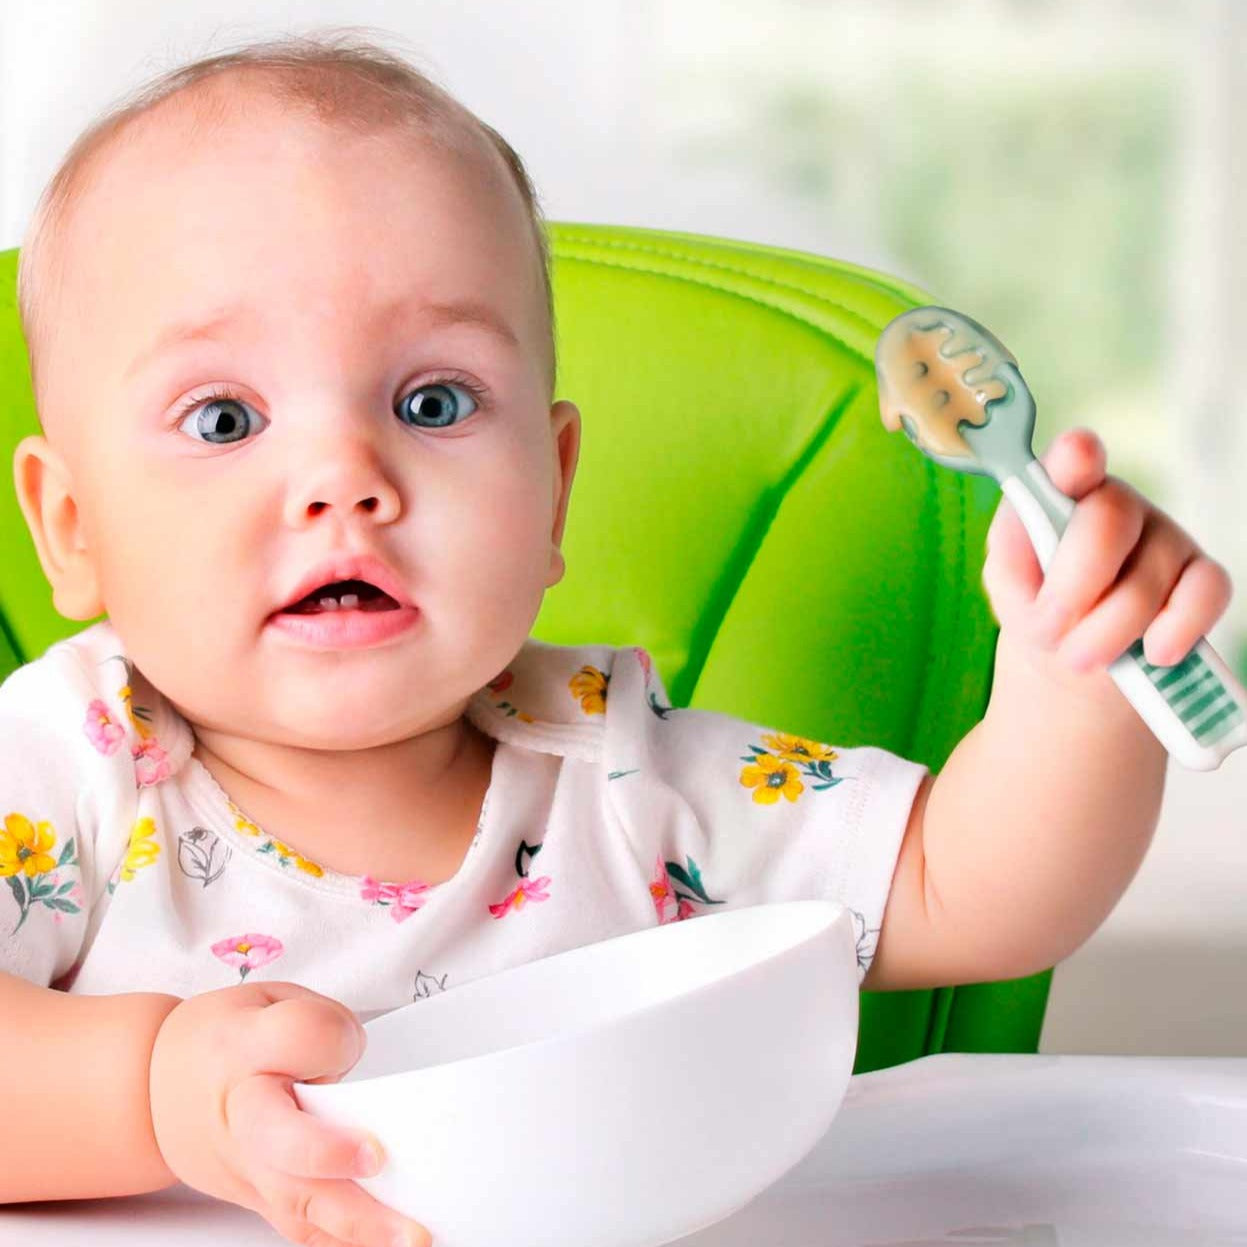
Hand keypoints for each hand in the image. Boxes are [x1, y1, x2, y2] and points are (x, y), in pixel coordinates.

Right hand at [149, 980, 431, 1246]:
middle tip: (378, 1159)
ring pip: (297, 1203)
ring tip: (411, 1233)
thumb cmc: (221, 1043)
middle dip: (331, 1156)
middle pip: (283, 1141)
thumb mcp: (269, 1002)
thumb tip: (354, 1062)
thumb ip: (318, 1025)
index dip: (329, 1038)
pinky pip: (304, 1229)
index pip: (294, 1036)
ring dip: (358, 1223)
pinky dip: (346, 1240)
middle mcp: (243, 1114)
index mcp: (244, 1047)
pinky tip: (387, 1242)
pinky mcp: (261, 1200)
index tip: (347, 1043)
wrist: (156, 1093)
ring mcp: (250, 1168)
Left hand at [981, 427, 1232, 692]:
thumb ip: (1015, 567)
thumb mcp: (1008, 584)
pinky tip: (1152, 653)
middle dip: (1071, 593)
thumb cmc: (1037, 603)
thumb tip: (1054, 582)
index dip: (1076, 457)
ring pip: (1145, 583)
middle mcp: (1119, 504)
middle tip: (1048, 637)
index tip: (1078, 456)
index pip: (1072, 461)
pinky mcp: (1204, 576)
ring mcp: (1167, 537)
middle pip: (1107, 524)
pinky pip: (1203, 598)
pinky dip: (1174, 634)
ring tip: (1080, 657)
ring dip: (1104, 636)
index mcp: (1062, 494)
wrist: (1073, 652)